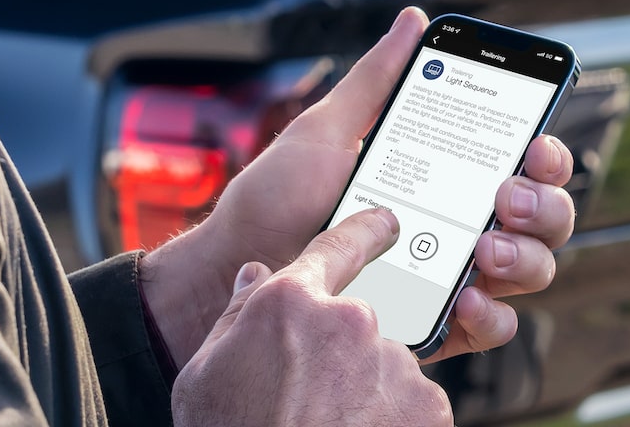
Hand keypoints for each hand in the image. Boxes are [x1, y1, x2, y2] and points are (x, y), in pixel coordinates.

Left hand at [140, 6, 574, 367]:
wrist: (233, 265)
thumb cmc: (274, 197)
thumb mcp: (325, 131)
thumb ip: (374, 83)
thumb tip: (413, 23)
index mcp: (436, 178)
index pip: (515, 165)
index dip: (542, 156)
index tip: (533, 145)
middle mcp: (450, 227)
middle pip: (536, 218)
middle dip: (542, 206)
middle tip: (505, 198)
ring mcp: (442, 276)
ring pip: (526, 272)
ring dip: (525, 257)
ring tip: (484, 248)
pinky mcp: (427, 323)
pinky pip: (486, 328)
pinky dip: (489, 316)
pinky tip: (463, 298)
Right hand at [172, 209, 453, 426]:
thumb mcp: (204, 372)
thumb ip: (237, 314)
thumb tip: (255, 274)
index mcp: (291, 302)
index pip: (336, 247)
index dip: (363, 231)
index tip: (385, 223)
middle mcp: (349, 321)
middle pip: (353, 322)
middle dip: (336, 351)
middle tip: (307, 394)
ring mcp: (392, 365)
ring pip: (383, 365)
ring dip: (364, 387)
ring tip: (328, 422)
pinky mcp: (426, 408)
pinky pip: (412, 401)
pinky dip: (392, 418)